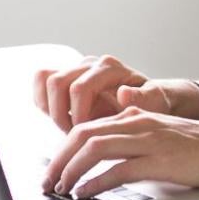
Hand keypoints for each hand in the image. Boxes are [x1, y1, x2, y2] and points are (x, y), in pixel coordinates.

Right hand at [32, 55, 195, 131]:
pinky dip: (45, 104)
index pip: (79, 88)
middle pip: (57, 82)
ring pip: (46, 80)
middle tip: (75, 135)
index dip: (77, 114)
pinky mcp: (67, 79)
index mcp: (110, 68)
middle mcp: (90, 64)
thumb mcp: (156, 103)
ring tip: (70, 128)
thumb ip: (144, 99)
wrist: (147, 99)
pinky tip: (63, 120)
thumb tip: (123, 93)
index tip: (85, 133)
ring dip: (51, 109)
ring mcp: (76, 70)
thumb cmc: (151, 102)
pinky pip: (42, 84)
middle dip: (61, 114)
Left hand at [43, 108, 198, 199]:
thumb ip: (133, 139)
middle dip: (59, 159)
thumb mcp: (160, 134)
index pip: (86, 126)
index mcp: (135, 114)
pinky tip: (86, 193)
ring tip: (62, 188)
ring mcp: (148, 140)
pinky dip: (96, 182)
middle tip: (48, 181)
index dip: (63, 148)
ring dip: (71, 170)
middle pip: (83, 134)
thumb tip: (104, 160)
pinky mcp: (159, 160)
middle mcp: (138, 122)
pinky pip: (118, 169)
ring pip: (95, 148)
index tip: (53, 168)